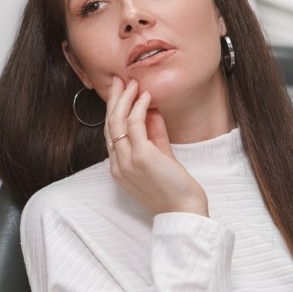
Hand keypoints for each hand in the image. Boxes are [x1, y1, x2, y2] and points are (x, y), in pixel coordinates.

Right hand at [105, 76, 208, 216]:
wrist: (183, 211)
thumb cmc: (174, 189)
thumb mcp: (160, 157)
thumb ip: (154, 135)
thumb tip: (151, 111)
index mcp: (119, 168)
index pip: (111, 133)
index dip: (114, 110)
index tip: (119, 92)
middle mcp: (118, 164)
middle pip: (109, 124)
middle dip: (114, 99)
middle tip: (119, 80)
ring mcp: (127, 161)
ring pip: (117, 121)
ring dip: (124, 98)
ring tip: (132, 83)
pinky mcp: (141, 157)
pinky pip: (135, 124)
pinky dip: (138, 107)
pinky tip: (145, 96)